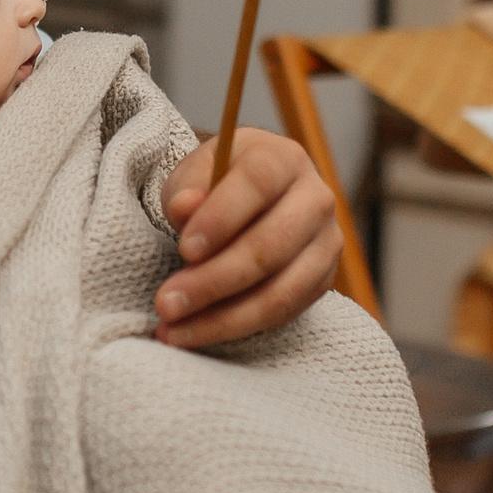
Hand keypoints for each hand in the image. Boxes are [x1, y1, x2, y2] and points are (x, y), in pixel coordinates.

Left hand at [153, 127, 340, 348]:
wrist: (248, 200)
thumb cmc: (215, 184)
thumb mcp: (194, 174)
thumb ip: (188, 187)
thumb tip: (186, 206)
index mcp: (283, 159)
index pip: (257, 184)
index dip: (221, 218)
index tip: (185, 249)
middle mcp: (315, 199)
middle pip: (270, 246)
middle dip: (213, 280)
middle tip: (166, 303)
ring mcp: (326, 243)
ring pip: (280, 290)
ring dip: (223, 317)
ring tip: (174, 329)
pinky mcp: (322, 280)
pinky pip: (283, 313)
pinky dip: (237, 327)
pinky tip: (195, 333)